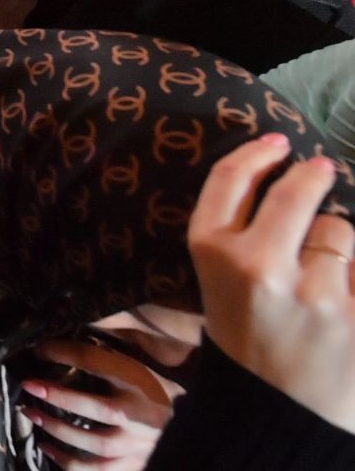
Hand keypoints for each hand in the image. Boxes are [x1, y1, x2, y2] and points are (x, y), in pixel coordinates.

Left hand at [19, 339, 173, 469]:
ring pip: (95, 444)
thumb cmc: (159, 391)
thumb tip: (64, 342)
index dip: (63, 353)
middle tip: (29, 386)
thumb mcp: (140, 368)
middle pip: (96, 408)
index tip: (39, 350)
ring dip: (58, 430)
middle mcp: (140, 415)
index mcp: (140, 383)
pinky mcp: (136, 465)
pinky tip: (48, 450)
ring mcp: (139, 445)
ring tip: (31, 415)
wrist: (195, 426)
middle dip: (59, 397)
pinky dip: (70, 463)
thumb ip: (108, 359)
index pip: (96, 362)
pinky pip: (99, 470)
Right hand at [188, 133, 354, 432]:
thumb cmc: (249, 339)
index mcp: (213, 255)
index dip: (258, 152)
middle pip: (297, 193)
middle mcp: (260, 267)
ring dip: (341, 245)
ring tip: (329, 274)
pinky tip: (344, 291)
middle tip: (322, 172)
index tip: (279, 142)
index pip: (231, 180)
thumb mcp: (219, 283)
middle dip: (313, 179)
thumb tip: (299, 172)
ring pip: (342, 232)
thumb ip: (242, 232)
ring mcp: (315, 294)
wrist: (276, 412)